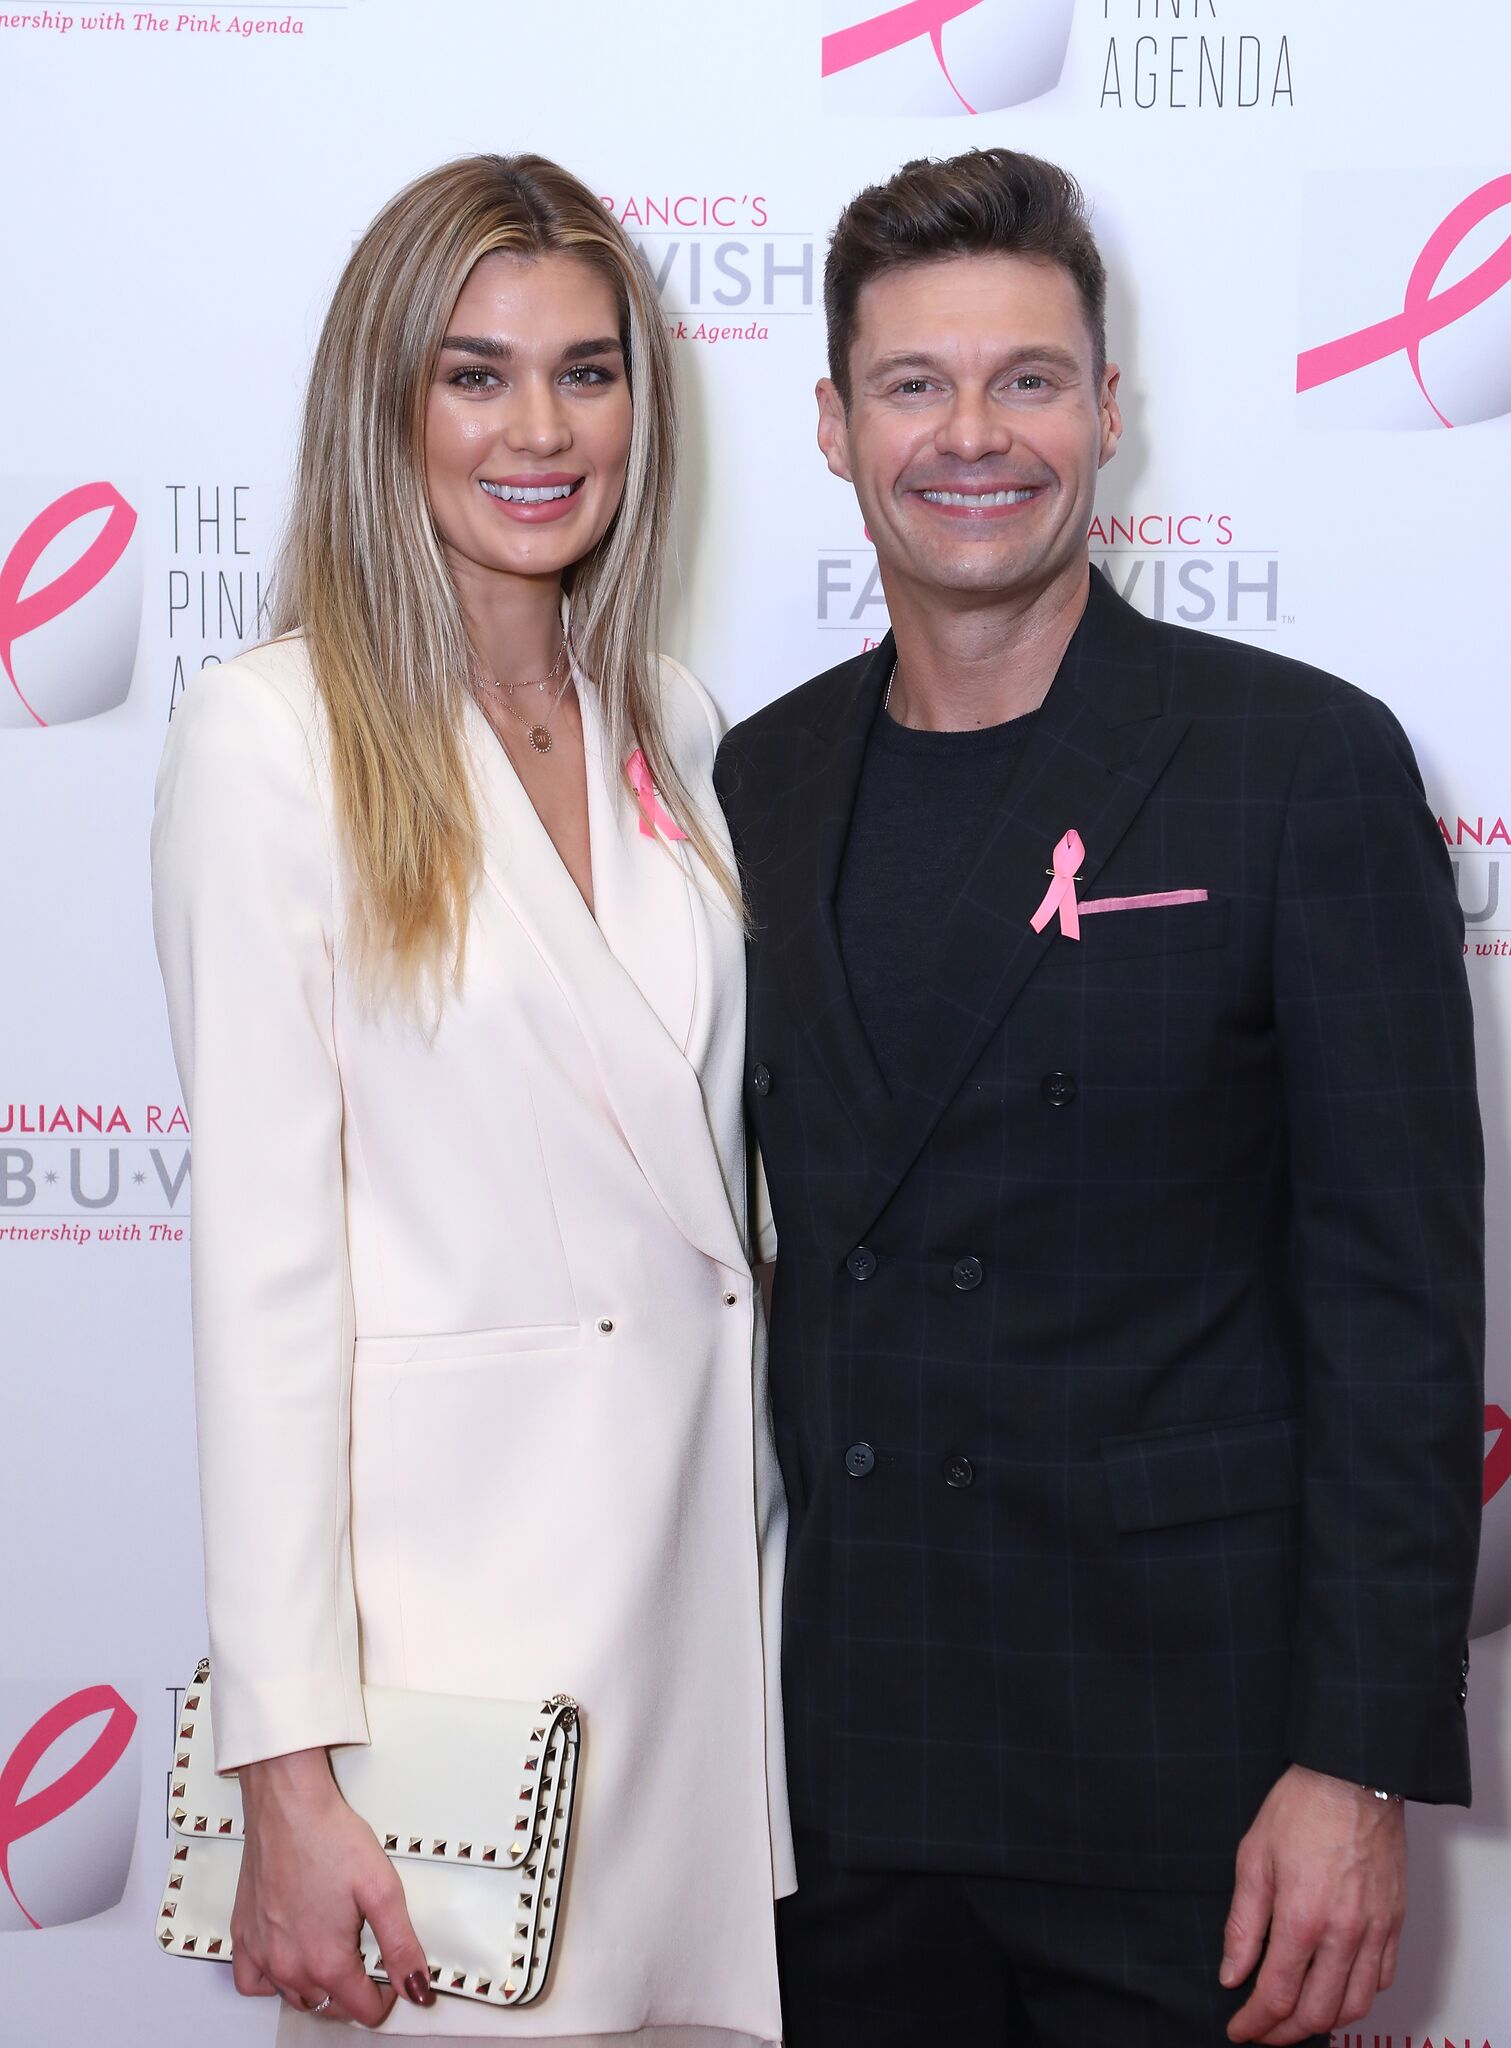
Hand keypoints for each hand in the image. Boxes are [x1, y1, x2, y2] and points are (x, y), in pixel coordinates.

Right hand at [231, 1747, 434, 2023]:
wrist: (289, 1805)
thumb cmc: (333, 1838)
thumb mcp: (383, 1890)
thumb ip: (402, 1947)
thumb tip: (417, 1990)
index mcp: (327, 1961)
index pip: (362, 2010)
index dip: (385, 1998)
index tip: (391, 1976)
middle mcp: (289, 1967)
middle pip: (329, 2006)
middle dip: (352, 1993)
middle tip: (366, 1957)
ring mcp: (261, 1954)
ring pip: (294, 1996)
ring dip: (318, 1988)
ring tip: (334, 1953)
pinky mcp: (242, 1936)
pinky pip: (252, 1982)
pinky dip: (271, 1981)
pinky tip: (289, 1956)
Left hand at [1222, 1763, 1405, 2043]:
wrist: (1354, 1776)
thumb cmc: (1301, 1808)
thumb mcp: (1253, 1859)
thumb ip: (1243, 1925)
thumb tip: (1231, 1974)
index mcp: (1302, 1918)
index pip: (1276, 1995)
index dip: (1254, 2023)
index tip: (1239, 2030)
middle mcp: (1344, 1934)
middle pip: (1317, 2014)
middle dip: (1283, 2033)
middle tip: (1262, 2031)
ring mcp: (1375, 1931)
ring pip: (1354, 2006)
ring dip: (1322, 2022)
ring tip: (1296, 2017)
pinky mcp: (1395, 1922)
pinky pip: (1381, 1980)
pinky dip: (1357, 1997)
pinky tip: (1335, 1988)